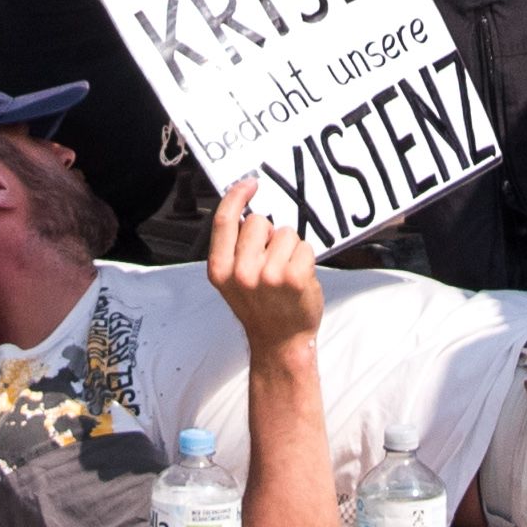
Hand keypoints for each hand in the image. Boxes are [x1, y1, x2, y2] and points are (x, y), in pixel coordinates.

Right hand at [205, 177, 323, 351]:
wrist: (281, 342)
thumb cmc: (261, 307)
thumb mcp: (232, 280)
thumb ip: (234, 248)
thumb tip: (246, 210)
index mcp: (220, 270)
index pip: (224, 221)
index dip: (236, 196)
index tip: (250, 184)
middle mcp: (240, 273)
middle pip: (258, 222)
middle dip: (269, 234)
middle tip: (272, 260)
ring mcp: (268, 276)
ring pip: (285, 233)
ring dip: (290, 248)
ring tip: (286, 274)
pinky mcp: (294, 278)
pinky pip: (304, 246)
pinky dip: (306, 257)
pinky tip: (300, 278)